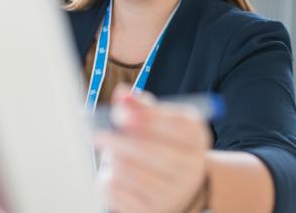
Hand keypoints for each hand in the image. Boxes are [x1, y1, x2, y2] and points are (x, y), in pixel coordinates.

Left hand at [94, 84, 211, 212]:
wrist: (180, 187)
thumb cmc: (167, 147)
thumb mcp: (164, 123)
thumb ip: (143, 107)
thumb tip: (123, 94)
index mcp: (197, 139)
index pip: (176, 126)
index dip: (147, 118)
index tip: (122, 112)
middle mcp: (191, 168)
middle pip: (152, 153)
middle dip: (121, 141)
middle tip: (98, 134)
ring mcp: (173, 193)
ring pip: (131, 172)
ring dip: (114, 159)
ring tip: (113, 154)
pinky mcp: (151, 210)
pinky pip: (119, 192)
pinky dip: (109, 178)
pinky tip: (114, 172)